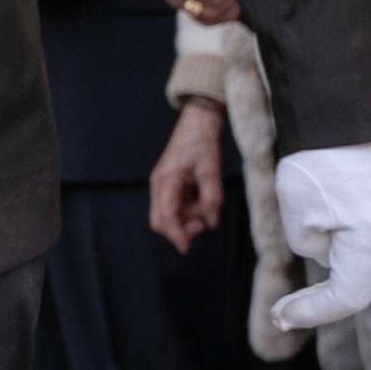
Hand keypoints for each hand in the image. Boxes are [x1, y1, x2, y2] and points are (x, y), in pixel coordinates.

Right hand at [147, 97, 230, 251]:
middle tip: (202, 224)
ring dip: (184, 219)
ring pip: (166, 215)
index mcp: (167, 180)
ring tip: (205, 208)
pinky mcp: (167, 183)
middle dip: (179, 229)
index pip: (166, 217)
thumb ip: (211, 198)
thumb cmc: (203, 142)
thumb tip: (211, 222)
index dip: (176, 235)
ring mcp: (161, 184)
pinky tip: (199, 203)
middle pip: (159, 220)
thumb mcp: (211, 170)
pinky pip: (171, 206)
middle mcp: (159, 185)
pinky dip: (185, 211)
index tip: (187, 248)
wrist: (197, 121)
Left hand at [263, 140, 370, 335]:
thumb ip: (311, 246)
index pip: (347, 297)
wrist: (347, 108)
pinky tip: (321, 252)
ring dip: (333, 282)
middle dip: (321, 304)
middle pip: (361, 286)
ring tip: (298, 292)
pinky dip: (344, 257)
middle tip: (284, 312)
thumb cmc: (318, 158)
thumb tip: (324, 251)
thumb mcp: (297, 214)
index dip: (313, 313)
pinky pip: (369, 243)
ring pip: (366, 265)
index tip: (281, 315)